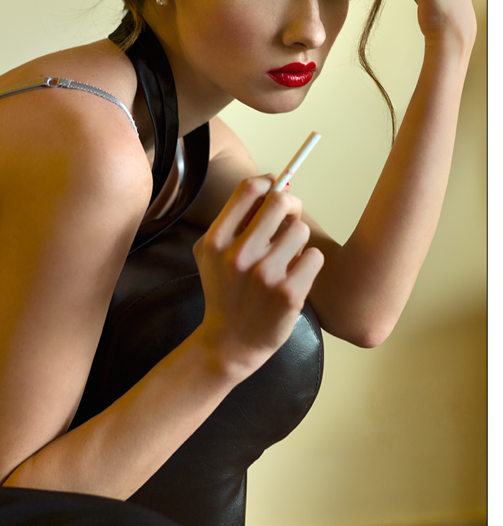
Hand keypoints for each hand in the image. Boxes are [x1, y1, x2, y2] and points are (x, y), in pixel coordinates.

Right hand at [192, 175, 323, 377]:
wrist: (231, 343)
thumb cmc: (225, 291)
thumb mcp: (210, 254)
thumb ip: (233, 219)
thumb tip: (272, 185)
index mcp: (216, 240)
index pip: (250, 190)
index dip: (270, 182)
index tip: (276, 188)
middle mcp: (239, 255)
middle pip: (281, 202)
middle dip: (291, 207)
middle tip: (289, 219)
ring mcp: (265, 274)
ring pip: (301, 230)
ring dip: (298, 241)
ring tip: (285, 260)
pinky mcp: (289, 292)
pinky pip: (314, 257)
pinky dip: (308, 264)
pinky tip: (294, 278)